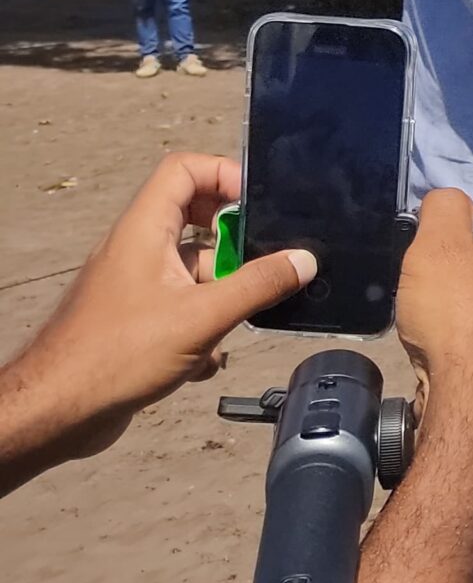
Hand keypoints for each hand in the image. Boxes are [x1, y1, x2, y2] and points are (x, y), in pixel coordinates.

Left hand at [0, 154, 313, 483]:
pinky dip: (202, 328)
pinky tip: (204, 361)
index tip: (258, 206)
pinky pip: (182, 306)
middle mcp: (138, 250)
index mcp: (144, 230)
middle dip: (235, 245)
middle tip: (262, 264)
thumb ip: (258, 285)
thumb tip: (304, 261)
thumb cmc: (118, 355)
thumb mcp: (203, 317)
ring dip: (222, 294)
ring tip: (234, 326)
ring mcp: (135, 285)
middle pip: (195, 220)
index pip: (185, 170)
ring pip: (194, 270)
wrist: (57, 412)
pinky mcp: (136, 320)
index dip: (224, 175)